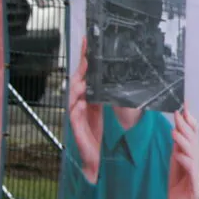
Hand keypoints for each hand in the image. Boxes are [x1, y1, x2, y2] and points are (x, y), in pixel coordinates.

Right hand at [65, 45, 101, 184]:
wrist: (100, 157)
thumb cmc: (104, 133)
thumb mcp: (113, 110)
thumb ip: (115, 94)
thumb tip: (125, 76)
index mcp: (90, 97)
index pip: (87, 74)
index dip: (87, 58)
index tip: (88, 41)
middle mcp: (81, 103)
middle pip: (78, 81)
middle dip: (82, 68)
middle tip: (87, 56)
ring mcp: (77, 116)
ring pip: (73, 97)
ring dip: (78, 86)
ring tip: (83, 77)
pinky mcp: (77, 129)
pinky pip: (74, 117)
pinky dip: (77, 110)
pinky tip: (80, 103)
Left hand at [166, 107, 198, 198]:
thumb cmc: (177, 186)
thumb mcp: (175, 163)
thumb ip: (178, 148)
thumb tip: (177, 129)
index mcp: (195, 158)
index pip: (194, 137)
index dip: (190, 123)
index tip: (184, 109)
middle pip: (194, 143)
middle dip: (186, 128)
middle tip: (179, 115)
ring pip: (193, 155)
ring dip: (184, 143)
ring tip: (175, 132)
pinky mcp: (196, 188)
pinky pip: (191, 172)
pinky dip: (185, 162)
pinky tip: (178, 154)